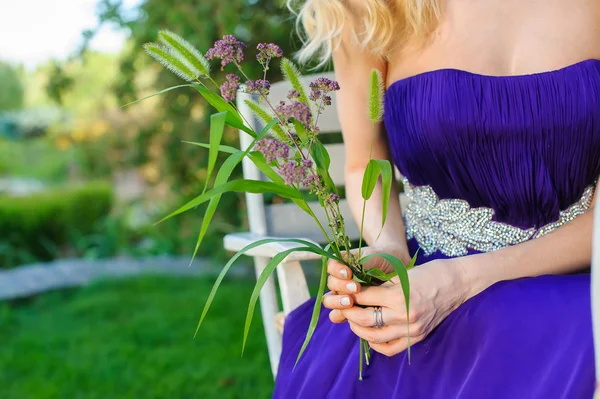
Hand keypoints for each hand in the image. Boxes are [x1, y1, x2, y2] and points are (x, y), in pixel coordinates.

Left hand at [323, 257, 468, 356]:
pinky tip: (370, 335)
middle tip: (342, 306)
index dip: (349, 294)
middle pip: (364, 318)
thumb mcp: (401, 274)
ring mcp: (411, 329)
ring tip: (353, 319)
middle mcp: (404, 315)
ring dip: (358, 329)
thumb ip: (379, 286)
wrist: (457, 283)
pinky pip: (390, 348)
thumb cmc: (429, 273)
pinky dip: (376, 344)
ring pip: (374, 336)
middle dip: (348, 312)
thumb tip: (355, 293)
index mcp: (398, 295)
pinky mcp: (417, 337)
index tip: (341, 291)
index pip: (363, 297)